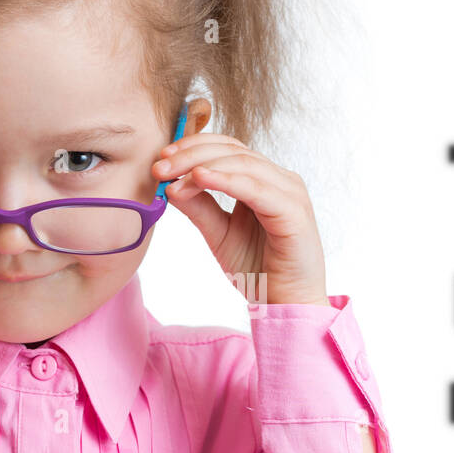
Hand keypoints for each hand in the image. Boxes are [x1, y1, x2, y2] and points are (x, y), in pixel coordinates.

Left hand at [153, 133, 328, 306]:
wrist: (285, 305)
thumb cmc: (259, 270)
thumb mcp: (219, 234)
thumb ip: (199, 208)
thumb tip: (170, 185)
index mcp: (265, 181)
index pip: (227, 148)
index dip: (192, 147)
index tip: (160, 158)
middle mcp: (280, 180)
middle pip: (233, 151)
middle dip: (190, 154)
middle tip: (159, 167)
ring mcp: (290, 193)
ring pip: (242, 164)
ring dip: (201, 165)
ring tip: (172, 176)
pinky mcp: (294, 212)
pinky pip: (256, 189)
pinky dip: (226, 180)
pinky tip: (199, 178)